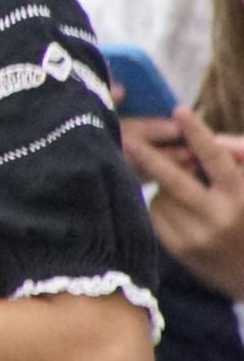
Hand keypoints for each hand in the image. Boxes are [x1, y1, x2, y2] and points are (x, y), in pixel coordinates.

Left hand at [125, 107, 243, 297]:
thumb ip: (238, 155)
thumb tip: (216, 139)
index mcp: (240, 194)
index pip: (216, 159)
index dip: (197, 134)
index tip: (179, 110)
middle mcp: (218, 216)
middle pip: (174, 180)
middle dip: (149, 156)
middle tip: (128, 138)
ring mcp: (197, 235)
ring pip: (162, 195)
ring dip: (166, 186)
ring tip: (189, 192)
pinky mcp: (179, 250)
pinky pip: (156, 214)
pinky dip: (162, 206)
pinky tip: (181, 212)